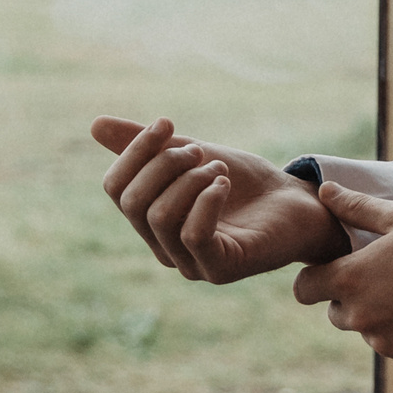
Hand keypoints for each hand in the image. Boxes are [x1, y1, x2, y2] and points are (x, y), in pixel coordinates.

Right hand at [91, 115, 349, 282]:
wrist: (297, 203)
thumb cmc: (244, 182)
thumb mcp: (191, 155)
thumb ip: (148, 146)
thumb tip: (95, 125)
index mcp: (150, 221)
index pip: (116, 188)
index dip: (135, 151)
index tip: (166, 123)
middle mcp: (164, 248)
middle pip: (133, 203)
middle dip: (163, 164)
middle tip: (198, 150)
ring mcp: (191, 264)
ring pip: (161, 217)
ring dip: (189, 180)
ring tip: (218, 168)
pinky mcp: (221, 269)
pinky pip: (193, 235)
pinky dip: (205, 201)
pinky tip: (224, 184)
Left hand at [292, 183, 392, 372]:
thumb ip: (356, 207)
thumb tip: (324, 191)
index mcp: (350, 280)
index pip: (305, 288)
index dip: (315, 277)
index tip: (332, 269)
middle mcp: (361, 318)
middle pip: (336, 313)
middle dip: (351, 298)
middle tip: (386, 277)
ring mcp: (385, 344)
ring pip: (370, 331)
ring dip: (382, 317)